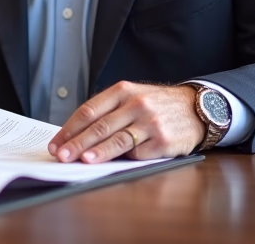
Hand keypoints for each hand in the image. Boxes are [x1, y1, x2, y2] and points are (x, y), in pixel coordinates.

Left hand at [47, 82, 205, 162]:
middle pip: (100, 126)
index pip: (89, 110)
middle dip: (77, 143)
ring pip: (118, 140)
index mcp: (123, 91)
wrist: (197, 108)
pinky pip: (139, 153)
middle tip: (61, 155)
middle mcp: (136, 104)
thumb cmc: (157, 105)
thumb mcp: (133, 96)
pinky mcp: (164, 141)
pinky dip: (126, 160)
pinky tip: (114, 164)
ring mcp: (151, 123)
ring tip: (82, 160)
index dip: (70, 128)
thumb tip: (77, 136)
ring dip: (98, 152)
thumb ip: (108, 111)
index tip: (56, 142)